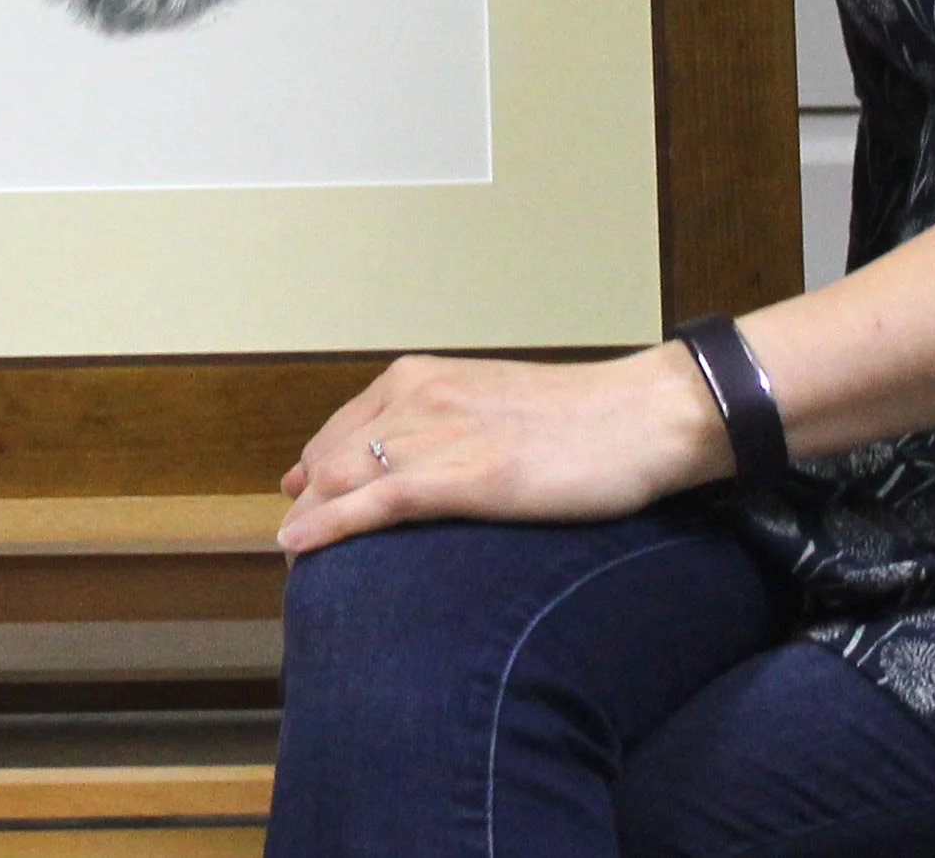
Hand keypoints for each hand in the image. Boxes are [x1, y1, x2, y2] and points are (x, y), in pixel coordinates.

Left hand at [276, 344, 730, 556]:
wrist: (642, 416)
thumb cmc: (582, 421)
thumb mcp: (493, 410)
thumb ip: (445, 428)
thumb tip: (411, 464)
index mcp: (422, 378)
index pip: (343, 427)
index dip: (315, 468)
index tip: (301, 496)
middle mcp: (416, 397)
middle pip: (331, 456)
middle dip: (307, 499)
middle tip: (296, 541)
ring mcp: (436, 434)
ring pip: (342, 479)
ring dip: (310, 519)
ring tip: (293, 556)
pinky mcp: (462, 476)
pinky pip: (375, 503)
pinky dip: (329, 526)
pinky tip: (301, 546)